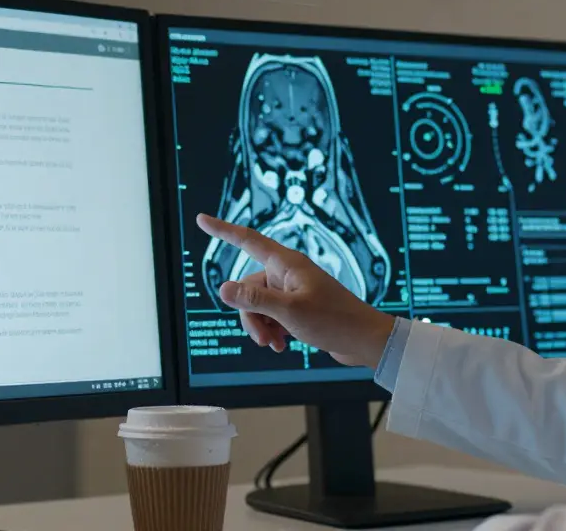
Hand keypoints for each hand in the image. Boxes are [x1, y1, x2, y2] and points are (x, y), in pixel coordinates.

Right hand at [196, 213, 396, 368]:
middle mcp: (287, 273)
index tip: (202, 220)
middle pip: (248, 286)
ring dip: (261, 325)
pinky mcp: (297, 307)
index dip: (222, 230)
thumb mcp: (289, 312)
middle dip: (249, 313)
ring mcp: (292, 290)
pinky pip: (271, 314)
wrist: (363, 340)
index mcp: (286, 264)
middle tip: (262, 337)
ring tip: (274, 344)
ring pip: (258, 304)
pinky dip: (271, 329)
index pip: (247, 240)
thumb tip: (223, 289)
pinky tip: (281, 344)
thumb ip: (254, 300)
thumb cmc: (334, 321)